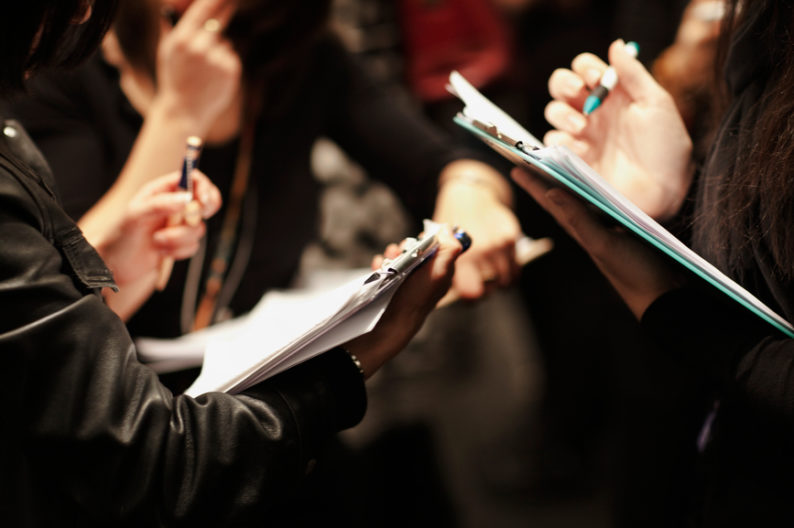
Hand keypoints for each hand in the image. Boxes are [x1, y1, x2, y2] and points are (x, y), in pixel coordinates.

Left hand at [96, 170, 220, 287]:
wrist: (115, 266)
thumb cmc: (120, 236)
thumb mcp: (135, 216)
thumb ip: (160, 204)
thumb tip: (186, 199)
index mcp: (163, 191)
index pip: (194, 179)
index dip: (204, 188)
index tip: (202, 202)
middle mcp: (174, 206)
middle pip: (206, 202)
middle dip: (199, 215)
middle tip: (188, 222)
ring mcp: (179, 226)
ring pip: (198, 229)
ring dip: (179, 238)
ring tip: (157, 241)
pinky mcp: (180, 244)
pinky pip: (193, 246)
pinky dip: (178, 251)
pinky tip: (161, 252)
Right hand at [154, 0, 241, 134]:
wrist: (184, 111)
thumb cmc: (174, 78)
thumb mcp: (167, 51)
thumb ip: (174, 26)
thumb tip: (178, 5)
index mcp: (181, 40)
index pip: (202, 10)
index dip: (217, 0)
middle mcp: (199, 48)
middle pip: (218, 22)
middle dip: (224, 13)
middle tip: (232, 2)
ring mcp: (217, 60)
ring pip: (225, 42)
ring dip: (218, 49)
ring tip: (204, 69)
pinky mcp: (231, 71)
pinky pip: (231, 56)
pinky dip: (225, 62)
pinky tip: (214, 76)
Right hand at [345, 226, 463, 377]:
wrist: (394, 321)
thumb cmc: (417, 297)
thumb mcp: (439, 271)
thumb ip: (449, 249)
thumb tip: (448, 228)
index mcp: (441, 270)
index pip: (439, 245)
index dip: (429, 239)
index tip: (420, 239)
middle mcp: (426, 274)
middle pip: (417, 248)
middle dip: (405, 245)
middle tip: (400, 250)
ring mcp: (408, 280)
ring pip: (399, 256)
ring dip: (391, 253)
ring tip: (386, 259)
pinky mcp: (392, 284)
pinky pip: (386, 267)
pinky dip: (381, 264)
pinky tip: (378, 266)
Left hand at [433, 161, 521, 298]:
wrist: (469, 194)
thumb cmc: (451, 222)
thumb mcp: (441, 244)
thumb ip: (445, 265)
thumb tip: (447, 289)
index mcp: (461, 257)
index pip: (472, 294)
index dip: (471, 298)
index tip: (469, 294)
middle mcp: (482, 253)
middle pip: (491, 290)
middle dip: (486, 290)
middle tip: (480, 283)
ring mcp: (499, 245)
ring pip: (506, 281)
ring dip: (500, 282)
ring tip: (491, 276)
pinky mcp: (511, 237)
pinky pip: (516, 267)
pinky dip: (512, 271)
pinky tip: (503, 268)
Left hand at [512, 167, 682, 318]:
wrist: (662, 298)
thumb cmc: (632, 272)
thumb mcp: (602, 243)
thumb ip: (578, 219)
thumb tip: (551, 193)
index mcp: (581, 231)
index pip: (552, 203)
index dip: (535, 185)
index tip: (516, 169)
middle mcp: (589, 231)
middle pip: (562, 202)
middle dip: (544, 183)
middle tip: (527, 164)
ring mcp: (606, 233)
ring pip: (580, 206)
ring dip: (566, 188)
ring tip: (552, 172)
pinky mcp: (624, 235)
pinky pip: (600, 211)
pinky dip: (593, 199)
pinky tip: (594, 192)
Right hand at [545, 39, 693, 220]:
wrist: (663, 190)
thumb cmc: (666, 147)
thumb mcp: (656, 103)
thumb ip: (633, 73)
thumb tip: (616, 45)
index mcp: (613, 95)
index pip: (585, 69)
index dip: (584, 68)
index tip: (595, 78)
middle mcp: (594, 112)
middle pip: (561, 86)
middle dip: (564, 85)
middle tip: (579, 94)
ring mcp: (582, 135)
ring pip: (553, 112)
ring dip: (562, 113)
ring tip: (582, 127)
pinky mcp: (573, 159)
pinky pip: (553, 143)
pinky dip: (563, 142)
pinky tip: (582, 149)